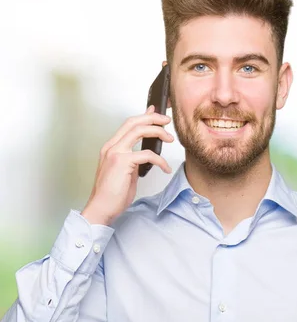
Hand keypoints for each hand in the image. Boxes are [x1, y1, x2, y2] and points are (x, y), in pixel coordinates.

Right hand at [82, 106, 173, 225]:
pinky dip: (160, 160)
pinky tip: (165, 168)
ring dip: (157, 132)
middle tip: (166, 121)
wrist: (102, 208)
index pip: (128, 124)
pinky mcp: (122, 162)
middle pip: (133, 122)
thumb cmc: (113, 193)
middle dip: (152, 118)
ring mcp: (115, 153)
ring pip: (139, 131)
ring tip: (170, 138)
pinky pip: (147, 154)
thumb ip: (135, 157)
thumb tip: (146, 149)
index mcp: (111, 147)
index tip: (156, 113)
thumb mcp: (127, 171)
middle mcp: (111, 147)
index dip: (143, 116)